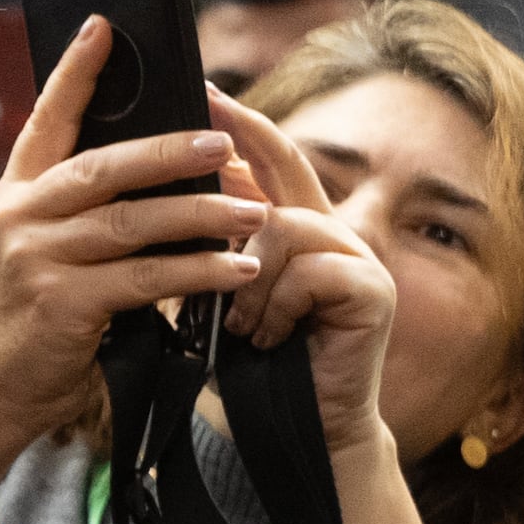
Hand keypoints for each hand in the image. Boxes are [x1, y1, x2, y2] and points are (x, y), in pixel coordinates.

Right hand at [0, 19, 270, 476]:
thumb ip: (90, 209)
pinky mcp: (61, 302)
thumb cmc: (42, 316)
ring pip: (132, 221)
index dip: (75, 72)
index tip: (105, 27)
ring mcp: (35, 259)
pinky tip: (237, 270)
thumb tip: (173, 163)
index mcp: (18, 195)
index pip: (47, 120)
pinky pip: (145, 277)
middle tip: (228, 142)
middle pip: (103, 166)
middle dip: (171, 150)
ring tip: (256, 215)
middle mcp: (19, 217)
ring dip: (203, 216)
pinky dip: (198, 273)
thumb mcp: (52, 250)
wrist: (0, 388)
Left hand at [208, 87, 400, 460]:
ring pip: (282, 228)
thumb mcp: (211, 300)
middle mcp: (332, 233)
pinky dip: (275, 306)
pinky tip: (267, 338)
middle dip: (239, 146)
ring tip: (239, 325)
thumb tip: (151, 197)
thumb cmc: (246, 371)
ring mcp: (358, 258)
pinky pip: (308, 272)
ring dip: (245, 279)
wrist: (290, 435)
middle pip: (284, 172)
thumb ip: (202, 250)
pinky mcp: (373, 290)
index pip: (268, 162)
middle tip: (200, 116)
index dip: (238, 124)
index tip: (199, 89)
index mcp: (294, 230)